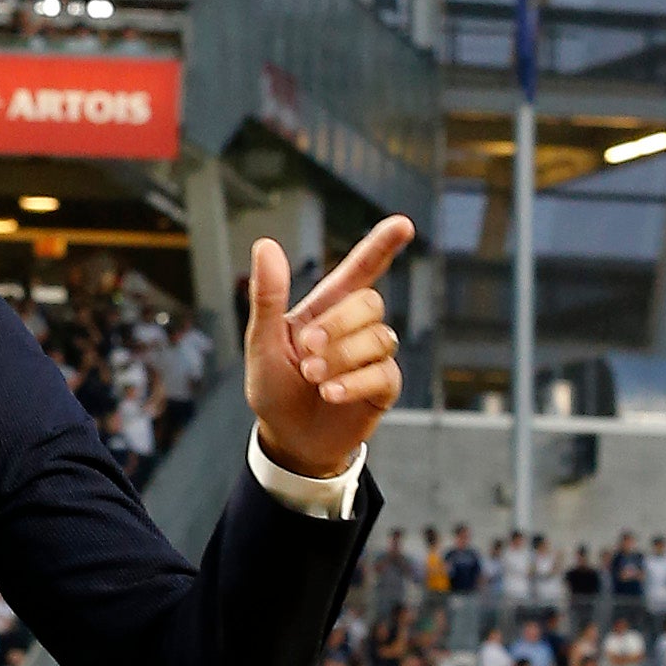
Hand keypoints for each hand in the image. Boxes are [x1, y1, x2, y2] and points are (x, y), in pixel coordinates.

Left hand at [245, 214, 410, 480]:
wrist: (287, 441)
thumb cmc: (273, 389)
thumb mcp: (262, 343)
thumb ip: (268, 297)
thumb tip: (265, 244)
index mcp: (326, 309)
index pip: (361, 269)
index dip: (382, 245)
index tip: (403, 225)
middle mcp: (355, 328)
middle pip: (370, 302)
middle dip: (338, 324)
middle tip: (306, 351)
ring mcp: (372, 357)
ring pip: (379, 337)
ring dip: (341, 356)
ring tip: (312, 377)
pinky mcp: (384, 387)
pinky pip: (384, 373)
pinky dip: (354, 381)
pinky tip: (331, 393)